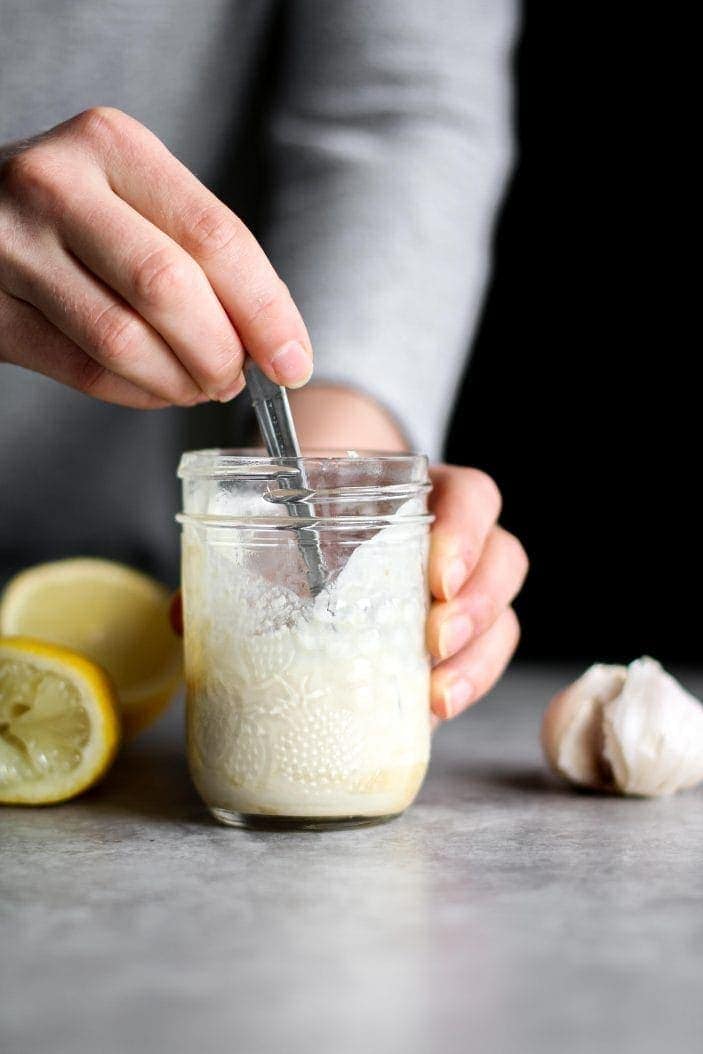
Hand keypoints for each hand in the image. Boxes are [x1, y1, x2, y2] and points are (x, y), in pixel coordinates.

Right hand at [0, 108, 311, 406]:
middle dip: (220, 353)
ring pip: (122, 340)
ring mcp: (11, 246)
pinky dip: (136, 394)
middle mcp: (55, 183)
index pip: (213, 235)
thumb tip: (275, 343)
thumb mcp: (139, 198)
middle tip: (235, 379)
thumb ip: (201, 255)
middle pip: (168, 288)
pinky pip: (82, 371)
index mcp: (112, 144)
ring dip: (178, 381)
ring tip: (197, 385)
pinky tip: (156, 388)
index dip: (265, 311)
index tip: (293, 360)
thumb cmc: (80, 212)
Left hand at [169, 463, 527, 721]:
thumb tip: (185, 614)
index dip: (468, 532)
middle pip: (505, 560)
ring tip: (436, 693)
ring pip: (504, 617)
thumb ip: (240, 555)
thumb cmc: (311, 512)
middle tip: (434, 640)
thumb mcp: (283, 517)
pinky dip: (464, 685)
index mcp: (423, 494)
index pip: (474, 497)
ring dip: (479, 658)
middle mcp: (455, 540)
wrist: (323, 517)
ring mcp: (461, 592)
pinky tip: (431, 709)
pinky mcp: (452, 639)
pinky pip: (482, 660)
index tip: (437, 575)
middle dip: (479, 607)